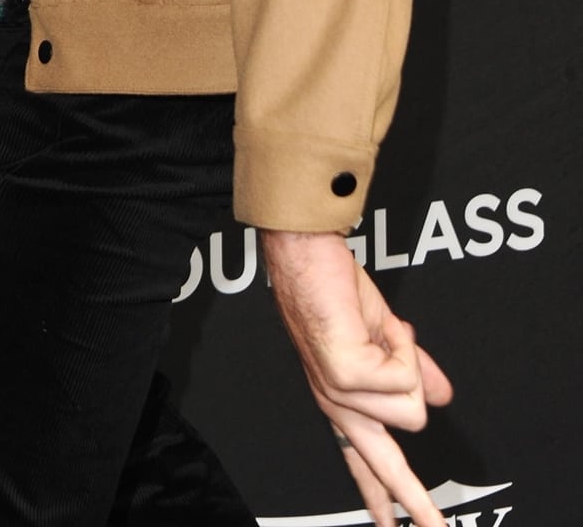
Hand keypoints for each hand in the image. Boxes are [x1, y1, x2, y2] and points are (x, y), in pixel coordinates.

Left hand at [261, 230, 452, 526]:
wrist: (306, 251)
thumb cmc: (333, 284)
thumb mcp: (380, 333)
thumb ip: (412, 370)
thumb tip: (442, 397)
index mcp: (342, 396)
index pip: (362, 458)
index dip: (381, 495)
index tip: (390, 525)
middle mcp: (337, 402)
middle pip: (383, 466)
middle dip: (416, 501)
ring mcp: (339, 392)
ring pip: (413, 410)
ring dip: (409, 359)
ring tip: (384, 331)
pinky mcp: (346, 375)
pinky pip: (406, 378)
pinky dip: (405, 345)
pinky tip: (381, 326)